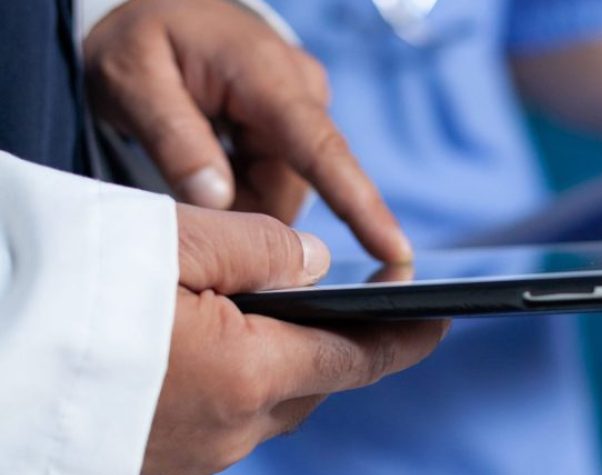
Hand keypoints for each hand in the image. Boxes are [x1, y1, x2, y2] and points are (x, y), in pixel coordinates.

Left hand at [84, 0, 411, 261]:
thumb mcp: (134, 82)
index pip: (323, 151)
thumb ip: (175, 142)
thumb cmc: (142, 37)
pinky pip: (275, 180)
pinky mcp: (296, 125)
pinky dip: (240, 184)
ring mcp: (303, 109)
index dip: (360, 207)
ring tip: (189, 157)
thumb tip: (220, 202)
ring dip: (236, 196)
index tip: (396, 251)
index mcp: (268, 77)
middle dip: (239, 206)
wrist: (156, 5)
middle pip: (291, 189)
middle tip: (179, 181)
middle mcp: (302, 93)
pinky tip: (211, 155)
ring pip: (281, 191)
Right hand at [142, 205, 447, 474]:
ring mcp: (192, 457)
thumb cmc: (63, 290)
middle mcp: (228, 431)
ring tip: (256, 313)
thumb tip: (314, 265)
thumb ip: (265, 248)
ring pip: (267, 405)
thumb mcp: (177, 241)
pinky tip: (204, 350)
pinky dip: (232, 386)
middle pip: (314, 382)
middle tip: (332, 296)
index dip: (405, 338)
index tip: (437, 319)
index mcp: (246, 374)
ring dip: (275, 363)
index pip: (358, 358)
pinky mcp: (156, 464)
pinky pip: (223, 423)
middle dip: (332, 341)